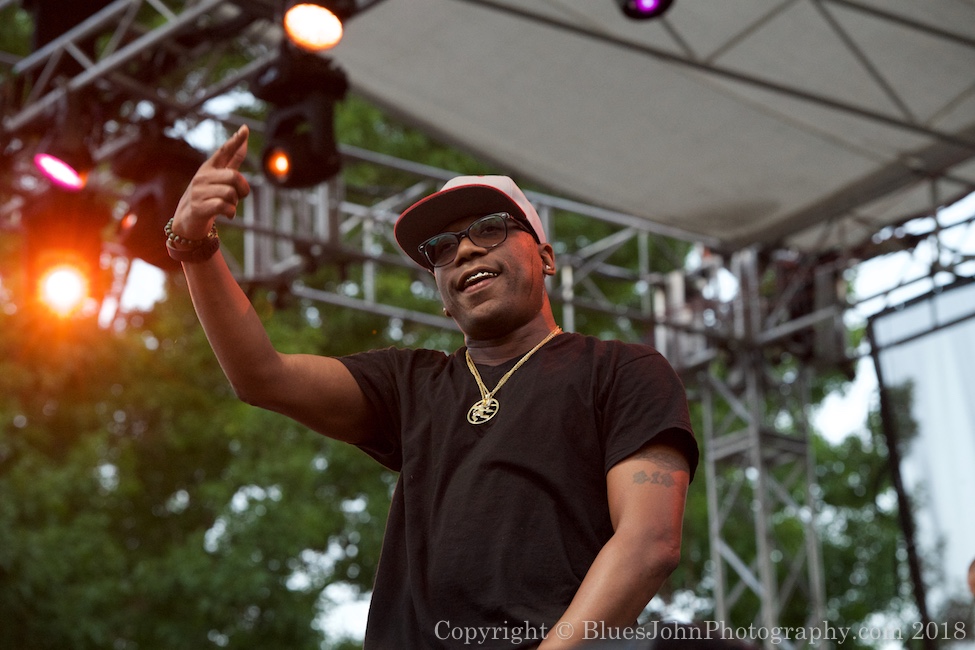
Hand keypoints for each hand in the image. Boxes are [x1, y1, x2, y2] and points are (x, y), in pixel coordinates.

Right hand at [171, 125, 250, 239]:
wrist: (187, 221)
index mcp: (209, 168)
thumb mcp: (217, 179)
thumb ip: (231, 163)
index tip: (245, 129)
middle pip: (234, 176)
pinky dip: (231, 212)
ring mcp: (198, 192)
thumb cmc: (207, 197)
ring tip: (227, 206)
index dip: (235, 141)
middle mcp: (202, 177)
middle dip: (243, 189)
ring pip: (230, 193)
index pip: (224, 151)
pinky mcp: (198, 207)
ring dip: (235, 203)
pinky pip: (224, 207)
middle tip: (238, 197)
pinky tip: (228, 214)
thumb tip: (244, 140)